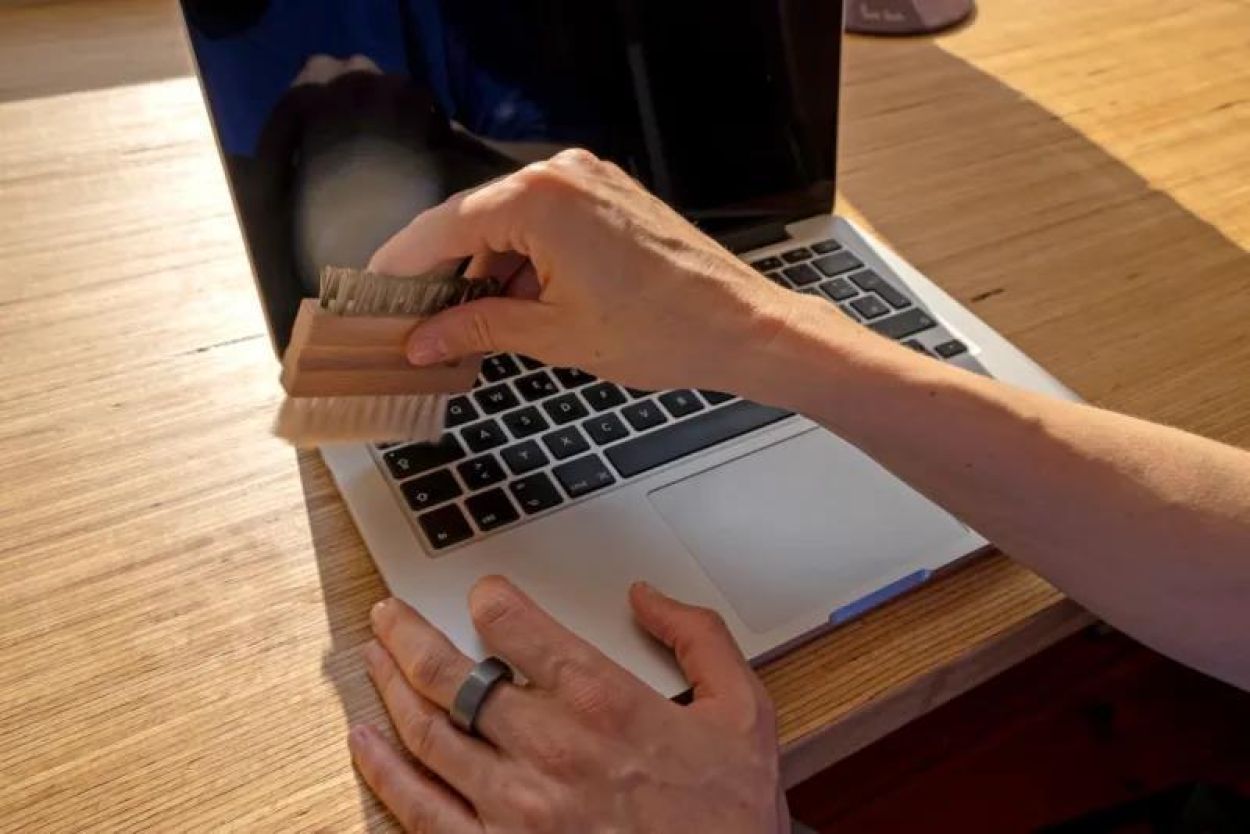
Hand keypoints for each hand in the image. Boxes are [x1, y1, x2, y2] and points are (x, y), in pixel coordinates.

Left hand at [350, 577, 787, 832]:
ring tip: (374, 658)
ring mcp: (516, 808)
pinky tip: (366, 742)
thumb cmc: (730, 818)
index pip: (513, 626)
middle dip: (408, 634)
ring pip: (426, 734)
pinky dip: (384, 772)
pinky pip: (421, 810)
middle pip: (450, 675)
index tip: (482, 594)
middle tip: (389, 614)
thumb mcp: (743, 711)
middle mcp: (549, 749)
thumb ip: (699, 637)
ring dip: (390, 687)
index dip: (488, 598)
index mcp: (603, 703)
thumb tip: (646, 596)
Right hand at [368, 149, 827, 396]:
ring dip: (484, 269)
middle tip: (413, 318)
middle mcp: (563, 175)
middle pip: (473, 220)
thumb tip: (423, 339)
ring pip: (509, 222)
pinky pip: (545, 222)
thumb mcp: (553, 335)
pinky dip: (523, 260)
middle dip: (442, 271)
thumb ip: (477, 327)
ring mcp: (590, 182)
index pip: (443, 226)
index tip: (371, 292)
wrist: (741, 327)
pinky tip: (513, 303)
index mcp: (540, 199)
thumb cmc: (663, 329)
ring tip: (465, 323)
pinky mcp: (610, 198)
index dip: (400, 264)